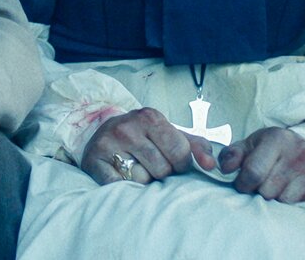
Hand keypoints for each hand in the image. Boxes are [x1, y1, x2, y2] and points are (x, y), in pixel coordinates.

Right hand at [79, 107, 213, 184]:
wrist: (101, 134)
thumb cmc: (142, 137)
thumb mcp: (169, 134)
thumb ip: (196, 147)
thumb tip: (210, 165)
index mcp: (149, 116)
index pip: (179, 152)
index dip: (181, 164)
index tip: (174, 163)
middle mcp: (127, 127)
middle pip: (161, 169)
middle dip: (162, 173)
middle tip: (153, 166)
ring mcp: (108, 144)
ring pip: (141, 180)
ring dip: (143, 181)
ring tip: (137, 169)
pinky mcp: (94, 162)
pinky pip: (120, 187)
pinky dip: (125, 188)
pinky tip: (124, 176)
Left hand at [218, 127, 304, 204]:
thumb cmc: (273, 151)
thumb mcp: (250, 146)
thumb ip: (232, 155)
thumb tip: (224, 169)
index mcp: (277, 138)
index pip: (253, 173)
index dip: (243, 185)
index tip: (243, 187)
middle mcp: (300, 150)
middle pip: (269, 190)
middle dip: (261, 194)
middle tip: (264, 189)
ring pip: (287, 202)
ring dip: (279, 203)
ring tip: (279, 193)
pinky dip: (299, 209)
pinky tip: (295, 200)